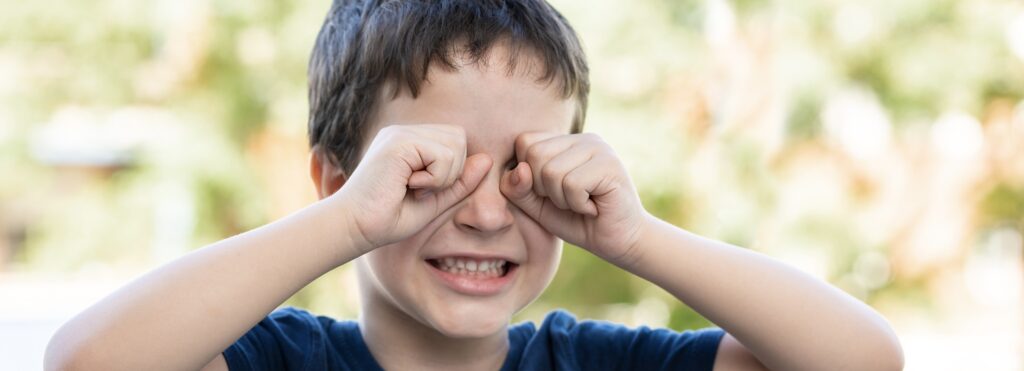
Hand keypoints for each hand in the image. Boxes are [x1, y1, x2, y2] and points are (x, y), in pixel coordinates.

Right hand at [335, 124, 490, 251]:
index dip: (452, 171)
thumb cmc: (389, 218)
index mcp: (411, 142)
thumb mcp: (435, 200)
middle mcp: (405, 132)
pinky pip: (443, 155)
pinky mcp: (399, 142)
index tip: (423, 191)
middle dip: (451, 172)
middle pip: (459, 139)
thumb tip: (488, 160)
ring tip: (413, 189)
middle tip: (421, 190)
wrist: (355, 228)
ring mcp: (400, 133)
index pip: (456, 141)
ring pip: (455, 146)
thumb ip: (460, 182)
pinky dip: (434, 179)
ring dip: (442, 177)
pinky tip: (408, 186)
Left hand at [499, 132, 648, 266]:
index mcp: (564, 142)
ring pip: (551, 171)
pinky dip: (578, 205)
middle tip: (569, 200)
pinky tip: (594, 208)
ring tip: (582, 204)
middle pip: (535, 155)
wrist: (618, 242)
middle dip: (544, 189)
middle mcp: (582, 139)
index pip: (524, 142)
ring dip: (561, 199)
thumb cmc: (577, 221)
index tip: (552, 193)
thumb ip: (518, 188)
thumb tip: (521, 169)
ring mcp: (598, 148)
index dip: (528, 176)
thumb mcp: (537, 206)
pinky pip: (572, 184)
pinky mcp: (609, 165)